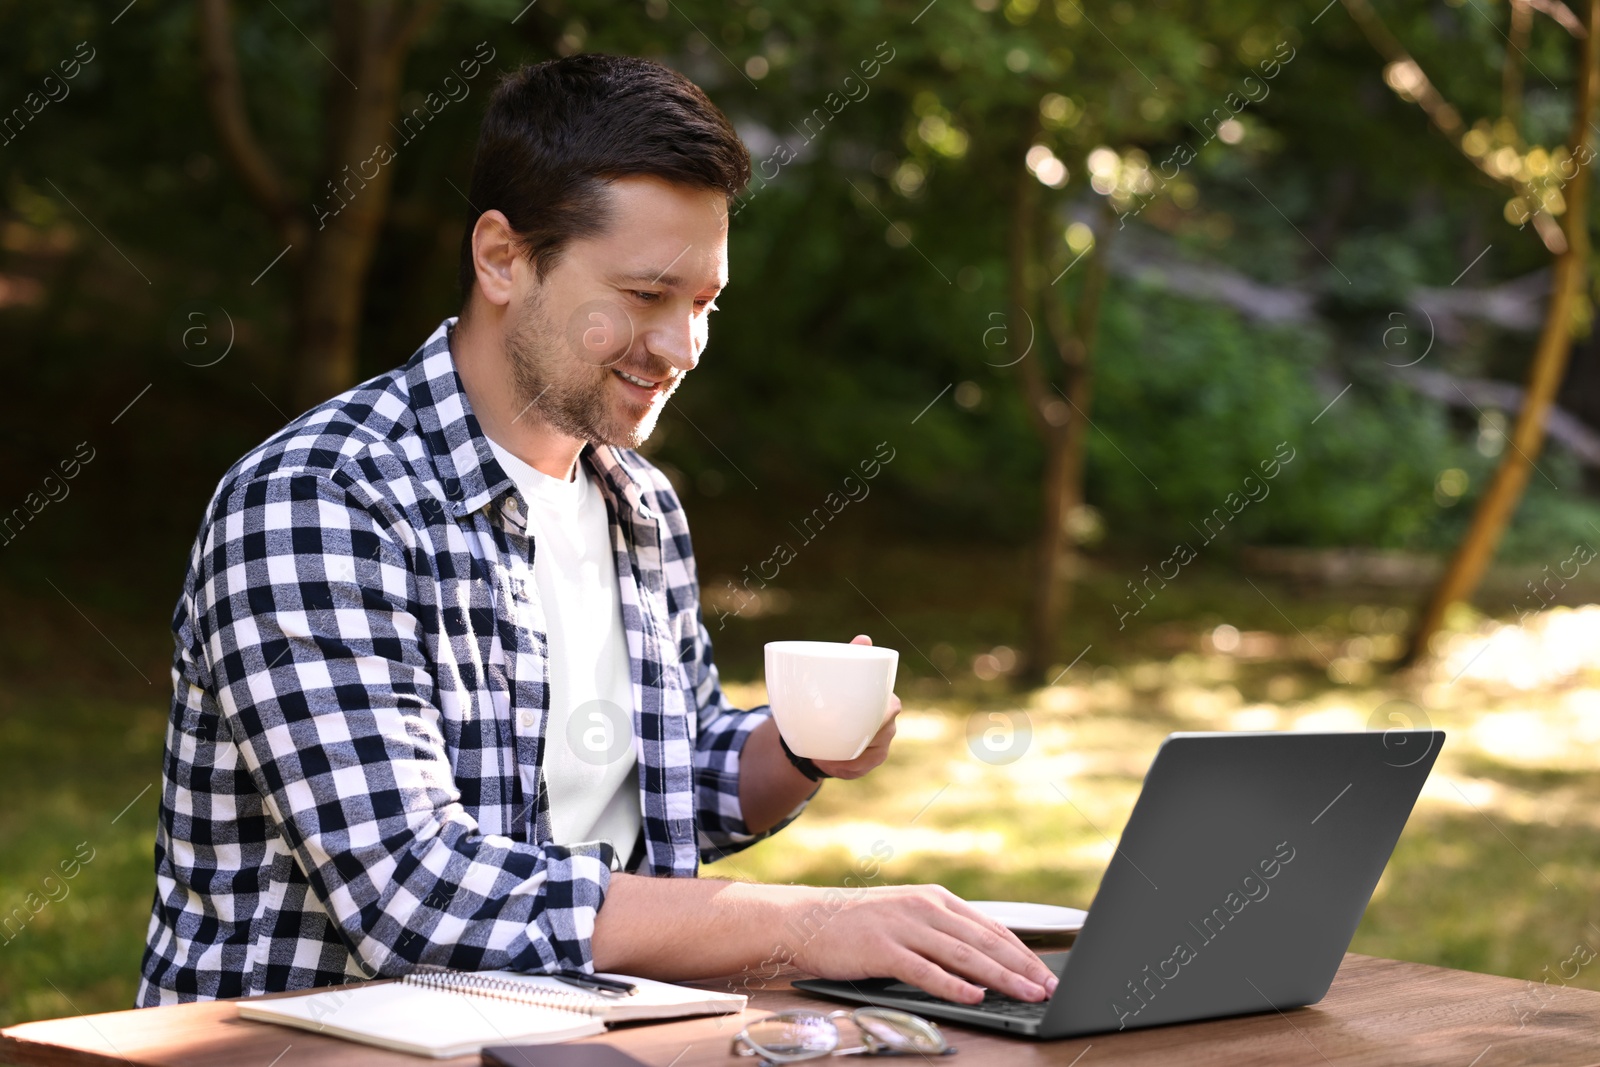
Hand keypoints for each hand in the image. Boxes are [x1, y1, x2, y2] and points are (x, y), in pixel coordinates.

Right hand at [785, 883, 1059, 1003]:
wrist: (806, 919)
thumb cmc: (858, 925)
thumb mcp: (907, 918)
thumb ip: (942, 934)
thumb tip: (982, 963)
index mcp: (935, 900)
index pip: (991, 928)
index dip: (1022, 953)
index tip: (1046, 973)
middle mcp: (925, 908)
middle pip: (984, 942)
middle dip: (1022, 967)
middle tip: (1048, 988)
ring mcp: (904, 927)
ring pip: (963, 955)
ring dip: (1000, 977)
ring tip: (1025, 994)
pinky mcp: (883, 948)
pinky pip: (924, 970)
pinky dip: (952, 984)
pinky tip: (974, 996)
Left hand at [811, 634, 900, 779]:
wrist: (830, 721)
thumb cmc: (837, 694)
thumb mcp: (842, 673)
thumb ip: (852, 657)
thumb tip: (864, 638)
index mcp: (888, 701)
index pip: (889, 710)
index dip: (871, 719)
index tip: (847, 719)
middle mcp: (890, 724)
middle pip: (880, 737)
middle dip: (856, 742)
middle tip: (828, 739)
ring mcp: (882, 745)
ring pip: (869, 756)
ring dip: (847, 760)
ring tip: (823, 756)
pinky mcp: (872, 761)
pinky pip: (861, 769)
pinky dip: (845, 770)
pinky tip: (830, 766)